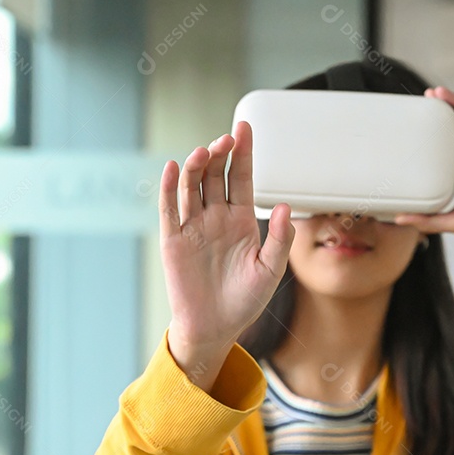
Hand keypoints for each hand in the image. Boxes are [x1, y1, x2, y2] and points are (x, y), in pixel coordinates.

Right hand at [160, 121, 295, 370]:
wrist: (215, 327)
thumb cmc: (245, 301)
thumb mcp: (271, 270)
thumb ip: (280, 239)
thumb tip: (283, 206)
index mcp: (241, 220)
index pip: (241, 177)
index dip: (243, 152)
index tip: (244, 126)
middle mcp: (216, 217)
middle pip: (216, 175)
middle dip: (220, 154)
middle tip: (227, 139)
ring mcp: (193, 226)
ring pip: (192, 186)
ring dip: (197, 167)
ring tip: (205, 151)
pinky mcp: (173, 240)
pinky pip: (170, 209)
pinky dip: (170, 188)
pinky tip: (173, 168)